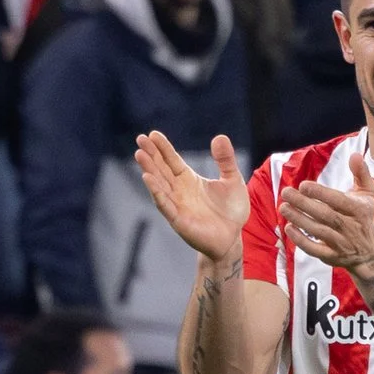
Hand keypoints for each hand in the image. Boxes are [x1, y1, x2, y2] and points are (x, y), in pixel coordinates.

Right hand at [134, 131, 248, 262]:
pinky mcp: (179, 220)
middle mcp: (179, 191)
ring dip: (149, 170)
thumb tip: (220, 137)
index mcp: (189, 180)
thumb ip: (225, 160)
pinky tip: (148, 179)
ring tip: (140, 154)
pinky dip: (157, 192)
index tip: (152, 134)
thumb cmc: (231, 211)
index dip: (163, 148)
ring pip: (159, 184)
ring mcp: (177, 205)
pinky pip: (165, 204)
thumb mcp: (232, 180)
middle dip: (151, 155)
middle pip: (161, 169)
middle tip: (140, 139)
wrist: (232, 238)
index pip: (172, 160)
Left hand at [280, 154, 373, 273]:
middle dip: (304, 204)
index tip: (303, 185)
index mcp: (359, 210)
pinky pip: (315, 250)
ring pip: (318, 231)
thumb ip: (361, 173)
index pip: (338, 201)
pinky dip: (301, 241)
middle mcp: (351, 227)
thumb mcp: (368, 194)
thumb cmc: (364, 217)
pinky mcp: (333, 256)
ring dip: (299, 219)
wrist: (370, 252)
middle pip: (325, 215)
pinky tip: (289, 228)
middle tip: (286, 192)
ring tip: (283, 207)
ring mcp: (342, 243)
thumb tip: (355, 154)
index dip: (320, 193)